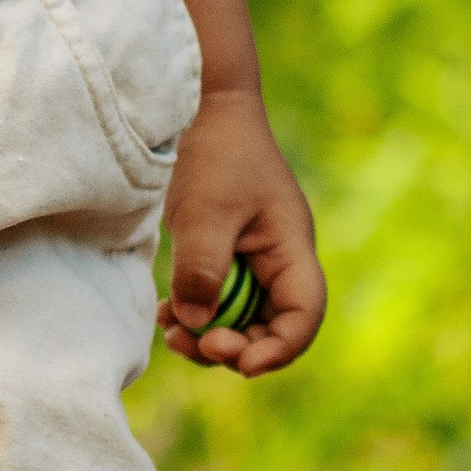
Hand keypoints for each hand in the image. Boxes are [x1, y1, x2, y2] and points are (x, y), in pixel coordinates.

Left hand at [156, 86, 325, 375]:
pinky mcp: (225, 255)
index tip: (238, 363)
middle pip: (272, 326)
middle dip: (236, 347)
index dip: (278, 349)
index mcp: (290, 248)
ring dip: (210, 335)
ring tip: (172, 333)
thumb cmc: (214, 153)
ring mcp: (252, 259)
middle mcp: (279, 259)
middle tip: (192, 345)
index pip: (303, 316)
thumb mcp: (206, 212)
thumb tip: (196, 325)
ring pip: (242, 320)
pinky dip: (196, 315)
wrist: (202, 107)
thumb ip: (203, 270)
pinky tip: (166, 314)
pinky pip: (218, 301)